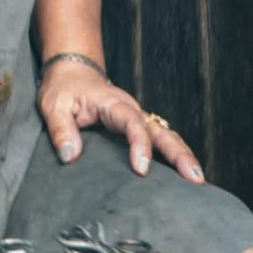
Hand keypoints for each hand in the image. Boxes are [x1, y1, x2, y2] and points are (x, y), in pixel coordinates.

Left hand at [38, 57, 204, 182]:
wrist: (72, 71)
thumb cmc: (64, 88)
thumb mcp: (53, 106)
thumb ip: (61, 130)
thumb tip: (70, 156)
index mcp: (113, 104)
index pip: (132, 123)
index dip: (140, 145)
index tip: (142, 169)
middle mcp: (131, 111)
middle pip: (161, 131)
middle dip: (179, 154)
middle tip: (194, 178)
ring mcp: (137, 119)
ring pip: (166, 136)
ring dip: (183, 156)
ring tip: (198, 181)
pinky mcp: (137, 128)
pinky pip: (159, 141)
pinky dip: (173, 156)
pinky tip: (183, 176)